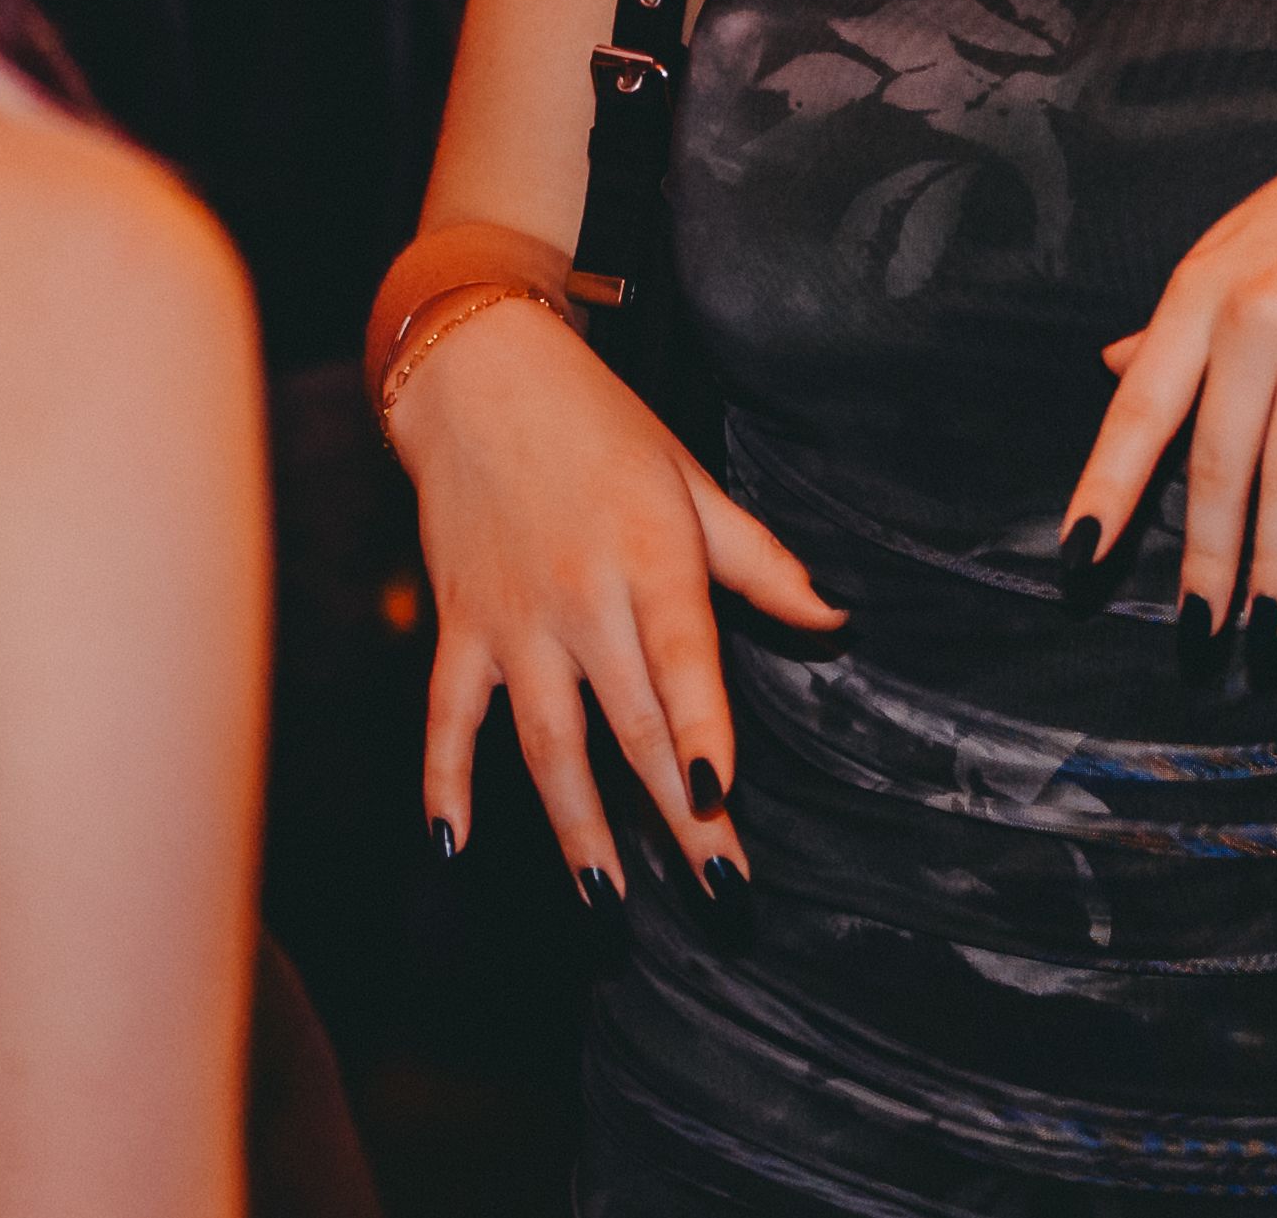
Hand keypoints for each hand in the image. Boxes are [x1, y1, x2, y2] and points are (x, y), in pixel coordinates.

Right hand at [394, 295, 843, 898]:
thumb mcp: (690, 478)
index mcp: (649, 556)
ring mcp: (512, 618)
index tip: (720, 799)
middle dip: (675, 816)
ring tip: (608, 901)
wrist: (477, 374)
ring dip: (577, 828)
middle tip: (717, 893)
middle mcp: (580, 597)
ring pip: (545, 742)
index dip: (701, 732)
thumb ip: (760, 560)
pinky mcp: (459, 625)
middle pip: (630, 725)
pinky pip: (448, 715)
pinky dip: (443, 779)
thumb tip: (833, 620)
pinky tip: (454, 843)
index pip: (683, 662)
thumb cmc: (599, 425)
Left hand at [1052, 61, 1276, 640]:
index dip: (1107, 487)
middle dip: (1208, 558)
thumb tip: (1109, 367)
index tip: (1079, 558)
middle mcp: (1256, 314)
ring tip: (1270, 628)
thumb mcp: (1236, 249)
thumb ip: (1176, 322)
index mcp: (1201, 292)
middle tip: (1199, 633)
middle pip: (1217, 459)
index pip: (1140, 408)